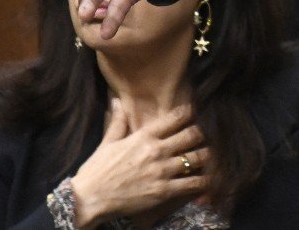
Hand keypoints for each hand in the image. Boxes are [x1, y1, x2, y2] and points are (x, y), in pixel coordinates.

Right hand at [72, 100, 209, 226]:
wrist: (89, 198)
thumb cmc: (96, 170)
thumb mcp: (107, 142)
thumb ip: (118, 121)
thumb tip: (118, 100)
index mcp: (143, 136)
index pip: (174, 118)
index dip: (189, 113)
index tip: (196, 111)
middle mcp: (156, 150)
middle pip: (192, 135)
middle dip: (201, 134)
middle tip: (206, 135)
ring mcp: (162, 171)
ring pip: (196, 158)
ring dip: (206, 156)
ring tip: (210, 155)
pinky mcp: (164, 191)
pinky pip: (192, 183)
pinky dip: (203, 181)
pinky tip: (208, 178)